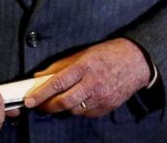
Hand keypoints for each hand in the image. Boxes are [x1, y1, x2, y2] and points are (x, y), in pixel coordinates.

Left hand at [24, 38, 150, 116]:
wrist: (136, 61)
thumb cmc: (108, 54)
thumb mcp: (83, 53)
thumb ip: (61, 66)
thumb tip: (40, 76)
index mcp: (84, 66)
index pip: (58, 83)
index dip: (41, 94)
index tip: (30, 101)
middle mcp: (92, 83)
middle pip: (64, 102)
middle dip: (48, 106)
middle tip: (39, 105)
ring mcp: (101, 97)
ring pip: (74, 110)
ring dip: (64, 107)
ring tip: (60, 100)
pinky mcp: (107, 107)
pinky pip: (87, 113)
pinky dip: (79, 109)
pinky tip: (79, 100)